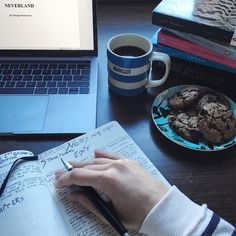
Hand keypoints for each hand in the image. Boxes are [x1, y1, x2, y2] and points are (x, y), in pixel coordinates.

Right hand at [55, 149, 169, 229]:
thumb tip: (73, 195)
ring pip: (98, 160)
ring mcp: (123, 162)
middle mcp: (114, 167)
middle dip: (72, 170)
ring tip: (74, 165)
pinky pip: (113, 155)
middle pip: (87, 166)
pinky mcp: (130, 162)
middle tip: (61, 173)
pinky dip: (102, 154)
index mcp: (108, 180)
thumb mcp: (111, 212)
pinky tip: (95, 151)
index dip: (66, 179)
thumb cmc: (138, 215)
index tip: (58, 182)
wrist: (162, 207)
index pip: (80, 176)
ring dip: (85, 163)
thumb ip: (89, 203)